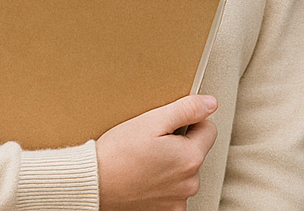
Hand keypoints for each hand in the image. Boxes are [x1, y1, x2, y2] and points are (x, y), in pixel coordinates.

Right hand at [96, 94, 218, 210]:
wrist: (92, 185)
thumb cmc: (118, 153)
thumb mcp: (152, 121)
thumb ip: (187, 109)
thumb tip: (211, 103)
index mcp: (190, 158)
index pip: (209, 129)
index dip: (191, 121)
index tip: (169, 126)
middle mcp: (189, 184)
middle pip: (196, 152)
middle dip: (180, 144)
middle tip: (154, 142)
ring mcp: (177, 202)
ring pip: (185, 172)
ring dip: (172, 165)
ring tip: (146, 160)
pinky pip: (173, 190)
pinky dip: (163, 183)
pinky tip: (144, 177)